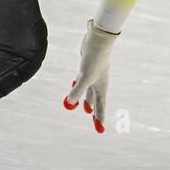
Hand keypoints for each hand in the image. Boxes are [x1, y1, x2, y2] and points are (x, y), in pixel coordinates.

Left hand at [63, 19, 118, 133]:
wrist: (99, 39)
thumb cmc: (95, 59)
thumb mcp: (84, 77)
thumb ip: (76, 91)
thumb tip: (68, 104)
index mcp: (101, 87)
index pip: (100, 106)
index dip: (99, 119)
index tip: (100, 130)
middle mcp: (98, 81)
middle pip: (95, 99)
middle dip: (93, 109)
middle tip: (90, 117)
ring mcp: (93, 73)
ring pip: (89, 89)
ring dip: (85, 97)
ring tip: (83, 107)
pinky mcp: (87, 65)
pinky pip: (83, 78)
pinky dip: (79, 84)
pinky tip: (75, 81)